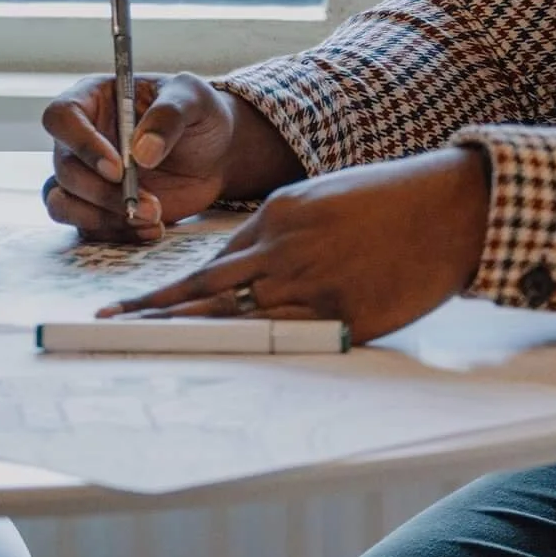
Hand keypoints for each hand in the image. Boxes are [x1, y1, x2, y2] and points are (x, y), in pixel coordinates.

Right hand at [40, 71, 301, 241]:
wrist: (216, 155)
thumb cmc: (199, 114)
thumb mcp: (194, 99)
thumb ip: (169, 116)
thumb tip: (142, 153)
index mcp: (93, 99)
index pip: (61, 117)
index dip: (81, 144)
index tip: (117, 168)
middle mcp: (80, 139)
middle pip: (65, 168)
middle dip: (103, 193)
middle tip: (148, 204)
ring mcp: (86, 176)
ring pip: (63, 203)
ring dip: (102, 218)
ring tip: (151, 219)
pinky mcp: (99, 208)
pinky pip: (87, 229)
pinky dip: (117, 235)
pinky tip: (154, 230)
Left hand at [105, 147, 491, 343]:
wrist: (445, 207)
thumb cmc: (386, 199)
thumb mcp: (318, 199)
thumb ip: (278, 230)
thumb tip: (245, 265)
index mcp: (275, 215)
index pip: (208, 261)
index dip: (166, 288)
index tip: (129, 304)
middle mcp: (283, 249)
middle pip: (207, 289)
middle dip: (155, 311)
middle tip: (110, 328)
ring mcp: (312, 284)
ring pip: (240, 315)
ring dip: (195, 333)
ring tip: (152, 348)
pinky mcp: (344, 314)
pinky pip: (290, 335)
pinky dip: (256, 346)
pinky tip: (227, 357)